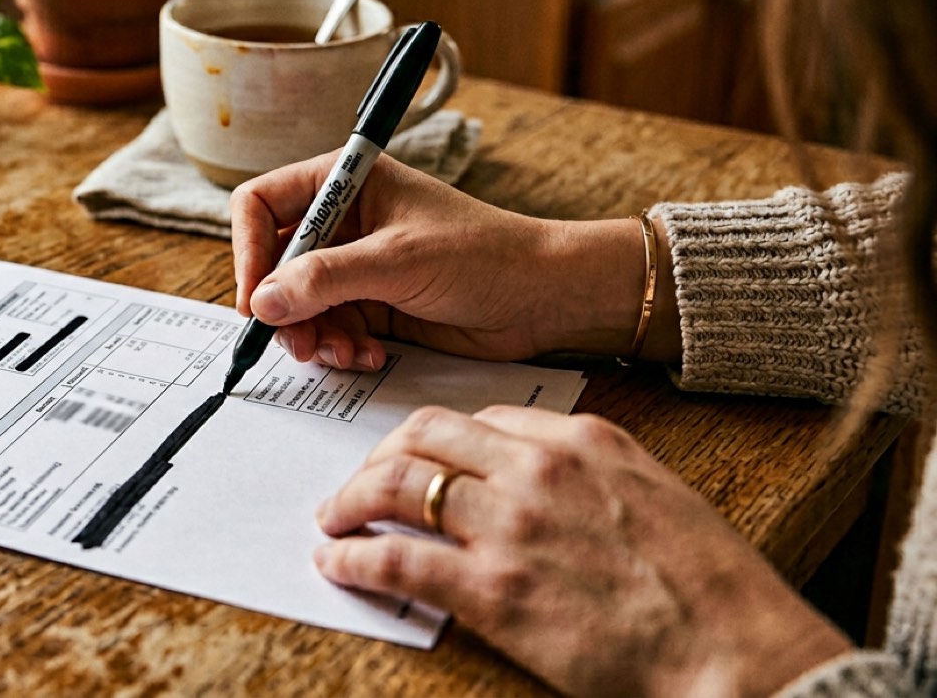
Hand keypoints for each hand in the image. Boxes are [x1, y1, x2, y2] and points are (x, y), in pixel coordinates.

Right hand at [230, 154, 678, 366]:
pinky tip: (368, 358)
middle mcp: (343, 220)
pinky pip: (328, 328)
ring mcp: (356, 264)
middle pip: (273, 263)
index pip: (261, 205)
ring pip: (297, 303)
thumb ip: (325, 280)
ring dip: (312, 335)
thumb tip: (262, 302)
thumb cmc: (485, 255)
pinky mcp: (372, 303)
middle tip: (301, 344)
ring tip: (344, 355)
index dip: (249, 252)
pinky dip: (338, 347)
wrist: (545, 297)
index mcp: (345, 180)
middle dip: (283, 307)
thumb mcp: (397, 262)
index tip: (256, 299)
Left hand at [314, 405, 851, 696]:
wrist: (736, 650)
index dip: (433, 440)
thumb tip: (538, 480)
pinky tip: (339, 566)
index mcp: (583, 440)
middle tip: (359, 484)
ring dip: (350, 501)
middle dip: (379, 458)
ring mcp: (511, 529)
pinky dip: (355, 560)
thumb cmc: (709, 586)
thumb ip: (591, 474)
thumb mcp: (656, 495)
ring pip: (398, 488)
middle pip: (425, 437)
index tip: (414, 459)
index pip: (479, 417)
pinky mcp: (493, 593)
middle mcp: (538, 471)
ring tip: (332, 521)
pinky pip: (398, 560)